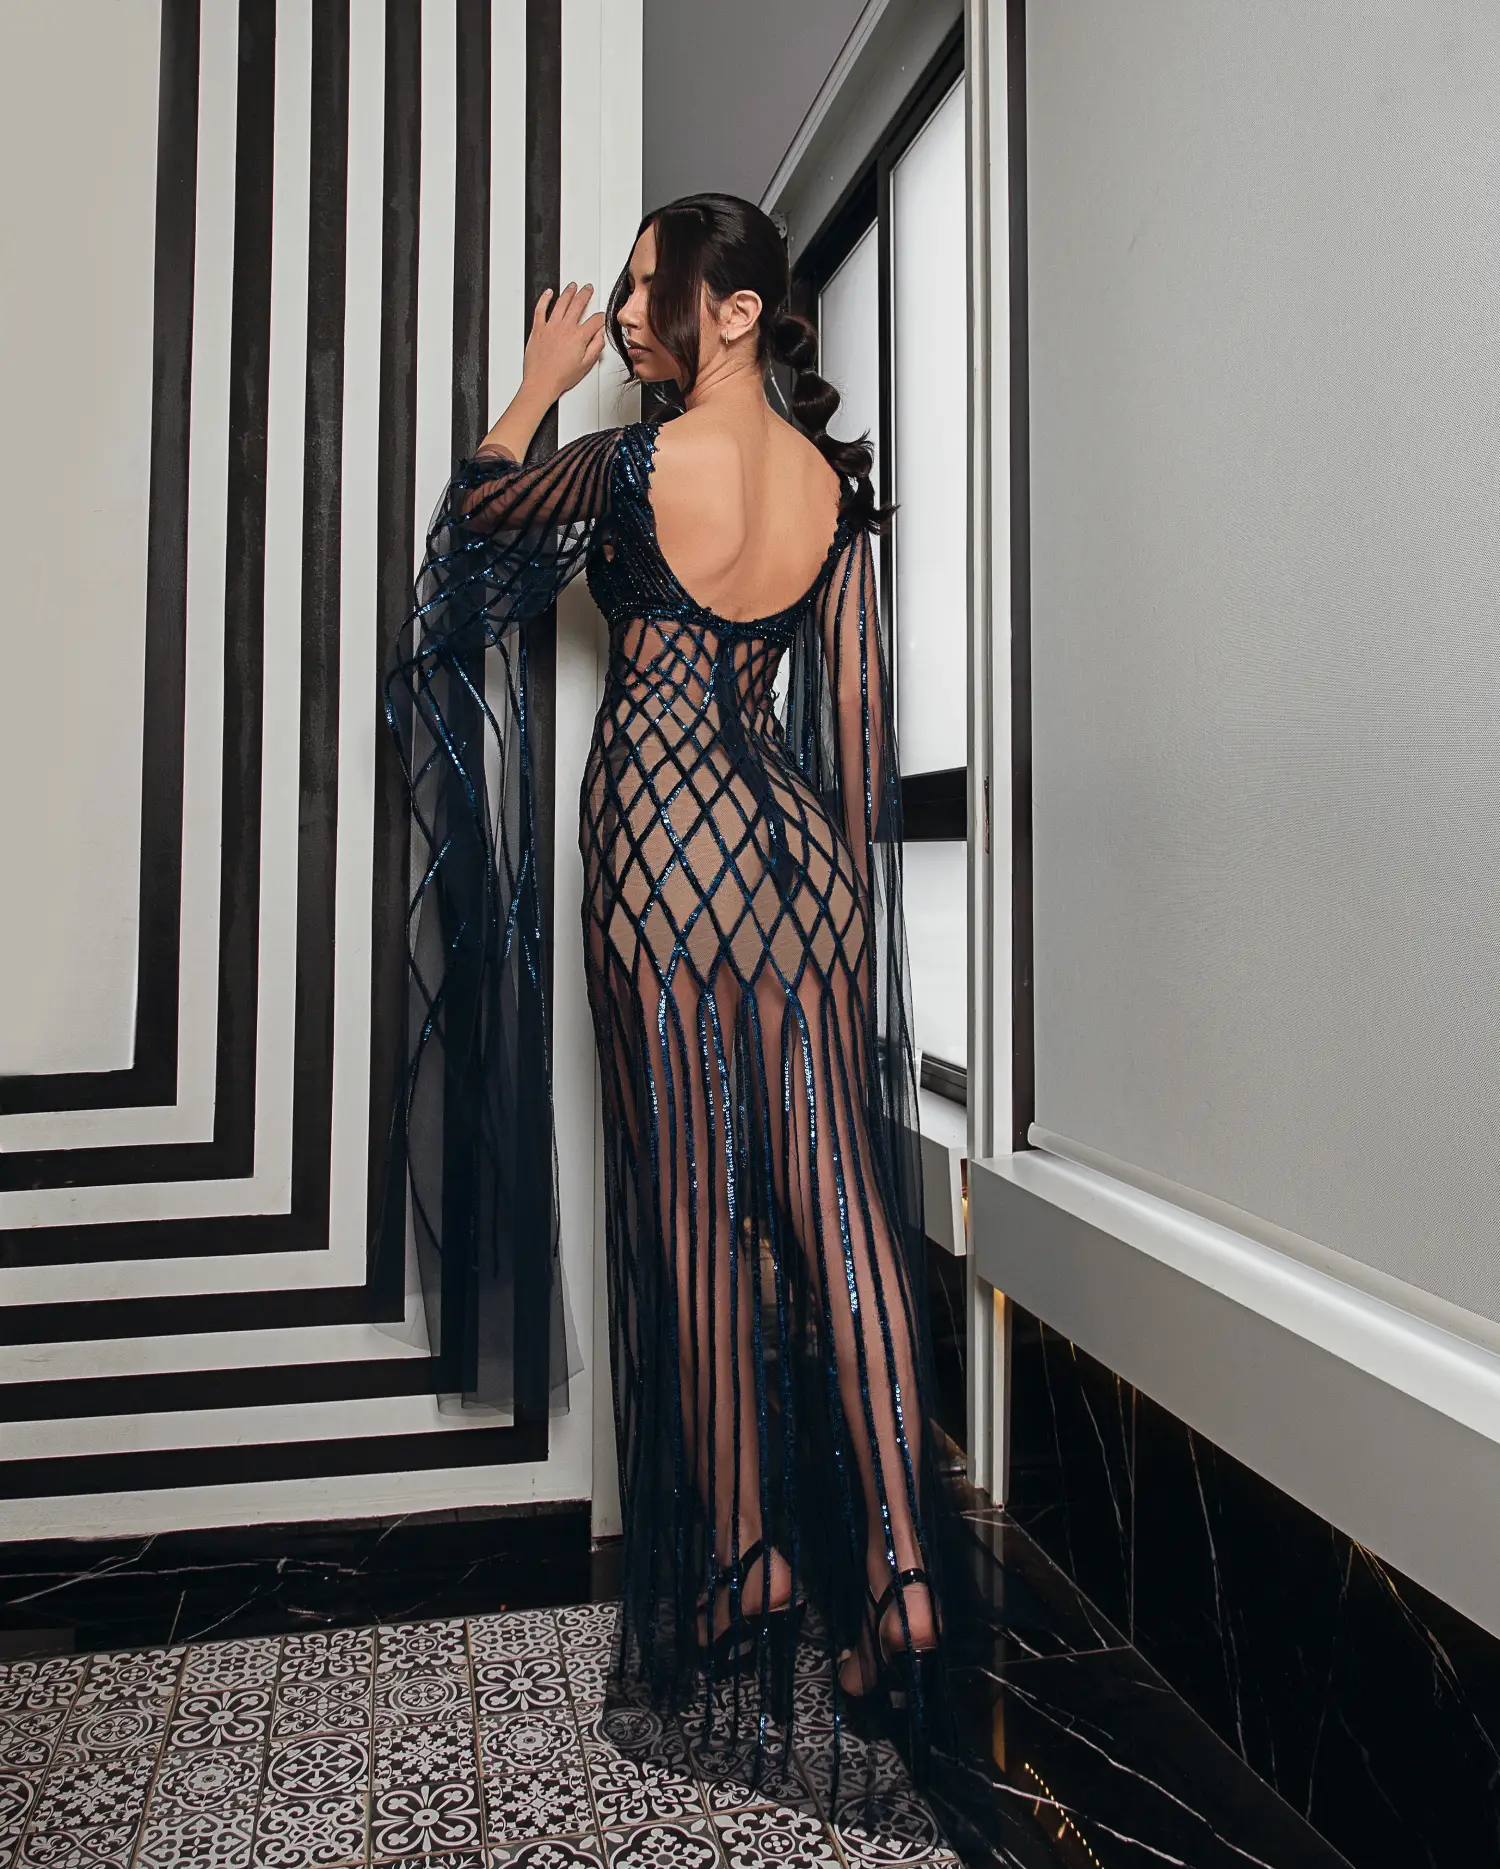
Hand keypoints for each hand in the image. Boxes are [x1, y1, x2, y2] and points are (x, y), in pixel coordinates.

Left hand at [523, 283, 605, 402]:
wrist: (541, 382)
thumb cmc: (561, 377)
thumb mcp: (586, 365)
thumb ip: (595, 347)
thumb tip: (600, 335)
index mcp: (579, 337)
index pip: (594, 320)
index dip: (600, 317)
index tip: (601, 316)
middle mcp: (565, 327)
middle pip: (578, 304)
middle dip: (585, 294)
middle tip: (588, 289)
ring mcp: (550, 326)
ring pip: (561, 302)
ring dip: (568, 292)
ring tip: (572, 286)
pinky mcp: (538, 328)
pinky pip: (541, 309)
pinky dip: (544, 299)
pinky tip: (548, 293)